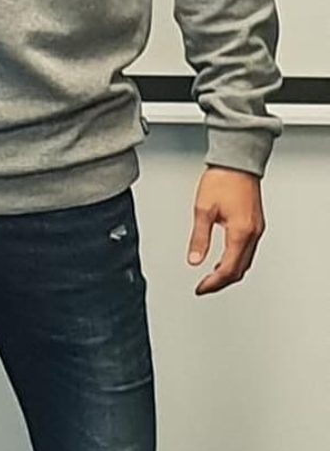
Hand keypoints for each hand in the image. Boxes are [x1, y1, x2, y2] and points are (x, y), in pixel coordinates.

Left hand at [186, 167, 264, 295]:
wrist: (237, 162)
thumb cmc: (222, 180)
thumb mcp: (202, 210)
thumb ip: (198, 238)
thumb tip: (194, 259)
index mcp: (240, 232)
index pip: (228, 269)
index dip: (213, 282)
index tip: (200, 288)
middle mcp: (252, 233)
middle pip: (239, 269)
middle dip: (221, 282)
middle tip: (204, 287)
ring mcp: (256, 228)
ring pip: (245, 261)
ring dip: (229, 272)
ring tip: (211, 278)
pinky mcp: (255, 223)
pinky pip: (247, 250)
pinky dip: (235, 260)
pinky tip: (223, 260)